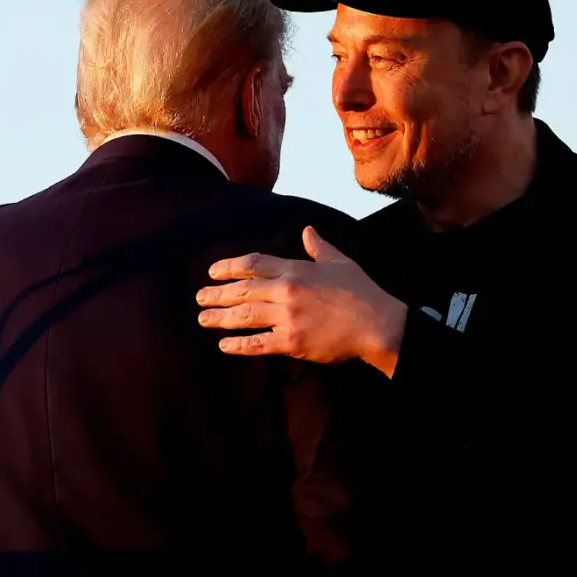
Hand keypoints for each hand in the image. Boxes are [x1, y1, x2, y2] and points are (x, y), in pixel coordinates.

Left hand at [196, 226, 407, 376]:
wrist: (377, 324)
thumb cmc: (361, 291)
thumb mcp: (340, 262)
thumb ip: (318, 247)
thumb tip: (307, 230)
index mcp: (296, 270)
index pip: (253, 264)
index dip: (229, 268)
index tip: (213, 273)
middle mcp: (287, 291)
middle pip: (243, 291)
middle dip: (218, 294)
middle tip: (200, 298)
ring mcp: (288, 317)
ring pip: (245, 317)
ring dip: (220, 318)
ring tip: (203, 319)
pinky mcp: (292, 342)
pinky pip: (259, 343)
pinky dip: (240, 345)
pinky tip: (225, 346)